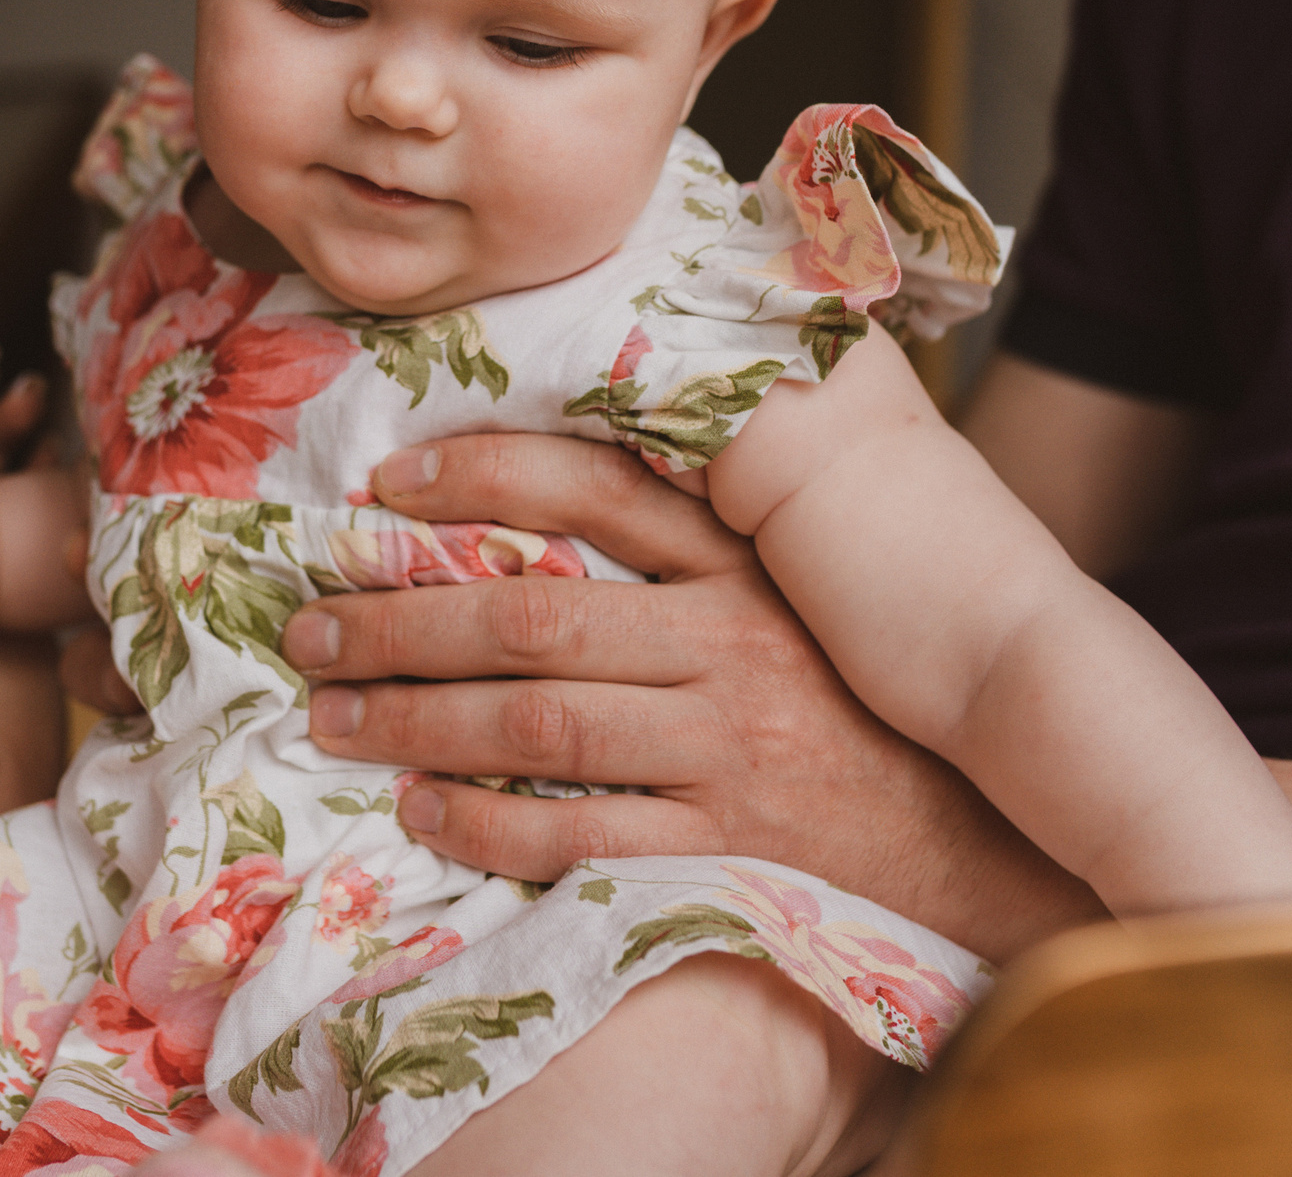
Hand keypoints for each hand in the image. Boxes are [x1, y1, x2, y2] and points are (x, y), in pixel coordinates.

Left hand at [284, 433, 1104, 962]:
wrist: (983, 831)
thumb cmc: (867, 696)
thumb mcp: (806, 584)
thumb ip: (712, 520)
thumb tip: (589, 445)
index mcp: (748, 564)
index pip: (604, 489)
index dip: (487, 475)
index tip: (389, 481)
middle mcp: (731, 646)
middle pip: (536, 616)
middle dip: (404, 620)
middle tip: (309, 628)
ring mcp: (726, 752)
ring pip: (540, 725)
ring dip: (420, 720)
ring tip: (333, 717)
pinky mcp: (722, 846)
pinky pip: (580, 836)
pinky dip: (488, 825)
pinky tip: (419, 811)